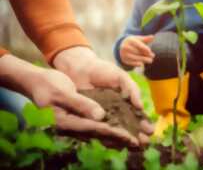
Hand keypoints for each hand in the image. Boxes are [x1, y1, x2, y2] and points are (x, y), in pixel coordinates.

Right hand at [0, 54, 139, 145]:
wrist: (37, 83)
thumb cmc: (48, 85)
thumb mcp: (63, 92)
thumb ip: (81, 105)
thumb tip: (100, 116)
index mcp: (67, 123)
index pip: (95, 129)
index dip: (114, 133)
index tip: (130, 137)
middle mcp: (72, 127)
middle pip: (100, 135)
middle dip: (120, 140)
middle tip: (138, 144)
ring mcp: (75, 125)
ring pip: (100, 133)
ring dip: (117, 137)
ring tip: (134, 142)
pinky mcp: (79, 120)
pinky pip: (97, 128)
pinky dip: (110, 130)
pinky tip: (121, 132)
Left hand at [53, 47, 153, 144]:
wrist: (81, 69)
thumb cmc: (103, 71)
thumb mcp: (121, 77)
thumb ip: (133, 89)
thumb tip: (141, 106)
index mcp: (126, 103)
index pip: (138, 117)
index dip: (144, 124)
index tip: (150, 130)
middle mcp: (117, 113)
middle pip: (129, 129)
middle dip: (138, 136)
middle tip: (144, 142)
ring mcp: (105, 118)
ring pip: (117, 133)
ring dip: (125, 141)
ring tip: (132, 146)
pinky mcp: (91, 121)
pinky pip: (101, 132)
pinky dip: (108, 139)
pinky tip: (115, 144)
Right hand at [120, 35, 154, 66]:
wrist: (122, 46)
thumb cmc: (134, 42)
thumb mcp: (139, 39)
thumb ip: (146, 39)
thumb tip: (152, 37)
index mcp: (130, 40)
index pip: (138, 44)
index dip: (144, 48)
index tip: (149, 51)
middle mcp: (126, 47)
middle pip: (137, 52)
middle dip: (146, 54)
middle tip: (153, 56)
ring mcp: (124, 54)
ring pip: (135, 58)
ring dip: (143, 59)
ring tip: (150, 60)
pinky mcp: (124, 60)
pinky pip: (131, 63)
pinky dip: (136, 64)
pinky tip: (142, 64)